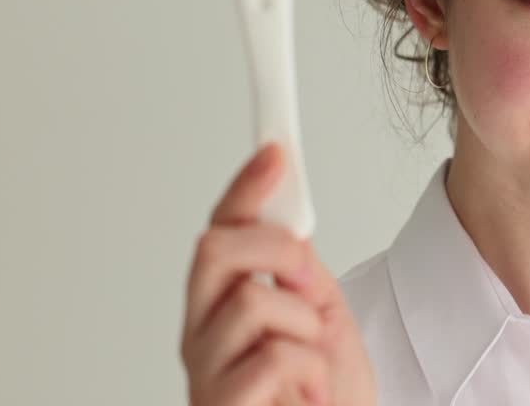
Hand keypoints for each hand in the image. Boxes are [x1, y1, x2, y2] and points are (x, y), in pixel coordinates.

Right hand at [180, 143, 375, 404]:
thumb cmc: (327, 398)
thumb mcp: (321, 317)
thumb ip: (297, 271)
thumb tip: (290, 213)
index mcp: (222, 306)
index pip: (222, 229)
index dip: (246, 186)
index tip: (276, 149)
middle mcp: (203, 335)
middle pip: (213, 250)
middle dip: (275, 247)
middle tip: (313, 278)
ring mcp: (208, 374)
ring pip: (252, 302)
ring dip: (304, 325)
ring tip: (313, 359)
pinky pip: (271, 359)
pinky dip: (307, 369)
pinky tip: (307, 392)